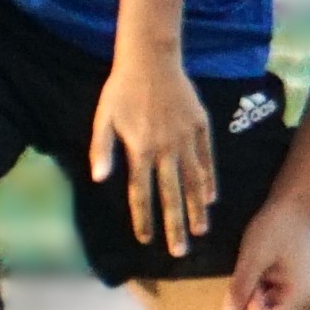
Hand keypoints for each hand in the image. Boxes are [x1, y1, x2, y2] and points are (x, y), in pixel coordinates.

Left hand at [89, 52, 215, 253]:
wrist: (151, 58)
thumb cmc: (121, 89)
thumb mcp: (103, 118)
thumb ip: (100, 149)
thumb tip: (98, 178)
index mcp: (139, 149)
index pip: (141, 193)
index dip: (143, 218)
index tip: (146, 239)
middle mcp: (165, 149)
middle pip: (171, 195)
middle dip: (175, 225)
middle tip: (180, 251)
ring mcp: (185, 138)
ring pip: (193, 181)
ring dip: (197, 208)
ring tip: (201, 230)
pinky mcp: (200, 126)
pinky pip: (207, 159)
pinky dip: (209, 180)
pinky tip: (211, 198)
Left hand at [220, 196, 309, 309]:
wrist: (292, 204)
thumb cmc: (275, 227)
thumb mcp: (253, 256)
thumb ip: (241, 288)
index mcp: (298, 297)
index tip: (248, 285)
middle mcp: (299, 301)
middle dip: (248, 305)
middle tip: (248, 276)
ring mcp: (292, 295)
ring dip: (250, 296)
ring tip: (252, 269)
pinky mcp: (284, 287)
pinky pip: (264, 299)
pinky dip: (254, 289)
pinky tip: (255, 268)